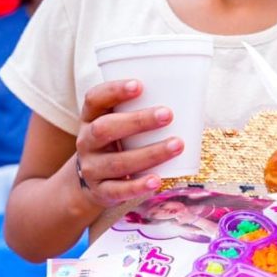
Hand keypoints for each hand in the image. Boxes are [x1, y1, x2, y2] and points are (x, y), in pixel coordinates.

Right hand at [74, 80, 181, 206]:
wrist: (92, 183)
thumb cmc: (118, 142)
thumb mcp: (119, 123)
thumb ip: (140, 109)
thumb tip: (189, 95)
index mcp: (91, 118)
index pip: (95, 99)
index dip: (114, 91)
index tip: (139, 85)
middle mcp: (87, 141)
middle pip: (104, 129)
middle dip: (137, 121)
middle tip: (168, 114)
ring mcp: (91, 168)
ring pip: (117, 162)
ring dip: (150, 153)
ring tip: (177, 145)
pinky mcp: (101, 191)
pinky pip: (118, 190)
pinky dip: (138, 186)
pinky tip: (157, 180)